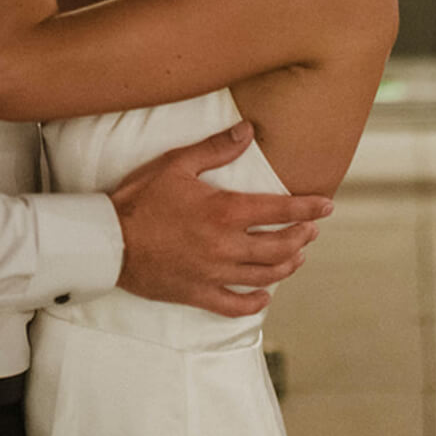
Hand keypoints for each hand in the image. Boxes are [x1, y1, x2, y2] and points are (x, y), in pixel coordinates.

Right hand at [111, 123, 332, 318]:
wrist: (108, 241)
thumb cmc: (140, 198)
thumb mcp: (176, 164)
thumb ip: (216, 149)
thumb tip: (249, 130)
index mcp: (225, 212)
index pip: (280, 210)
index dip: (308, 208)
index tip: (327, 206)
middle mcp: (226, 246)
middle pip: (280, 246)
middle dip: (301, 237)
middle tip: (310, 230)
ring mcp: (214, 273)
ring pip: (264, 276)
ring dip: (286, 266)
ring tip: (296, 257)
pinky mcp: (198, 294)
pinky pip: (235, 305)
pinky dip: (255, 303)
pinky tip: (264, 296)